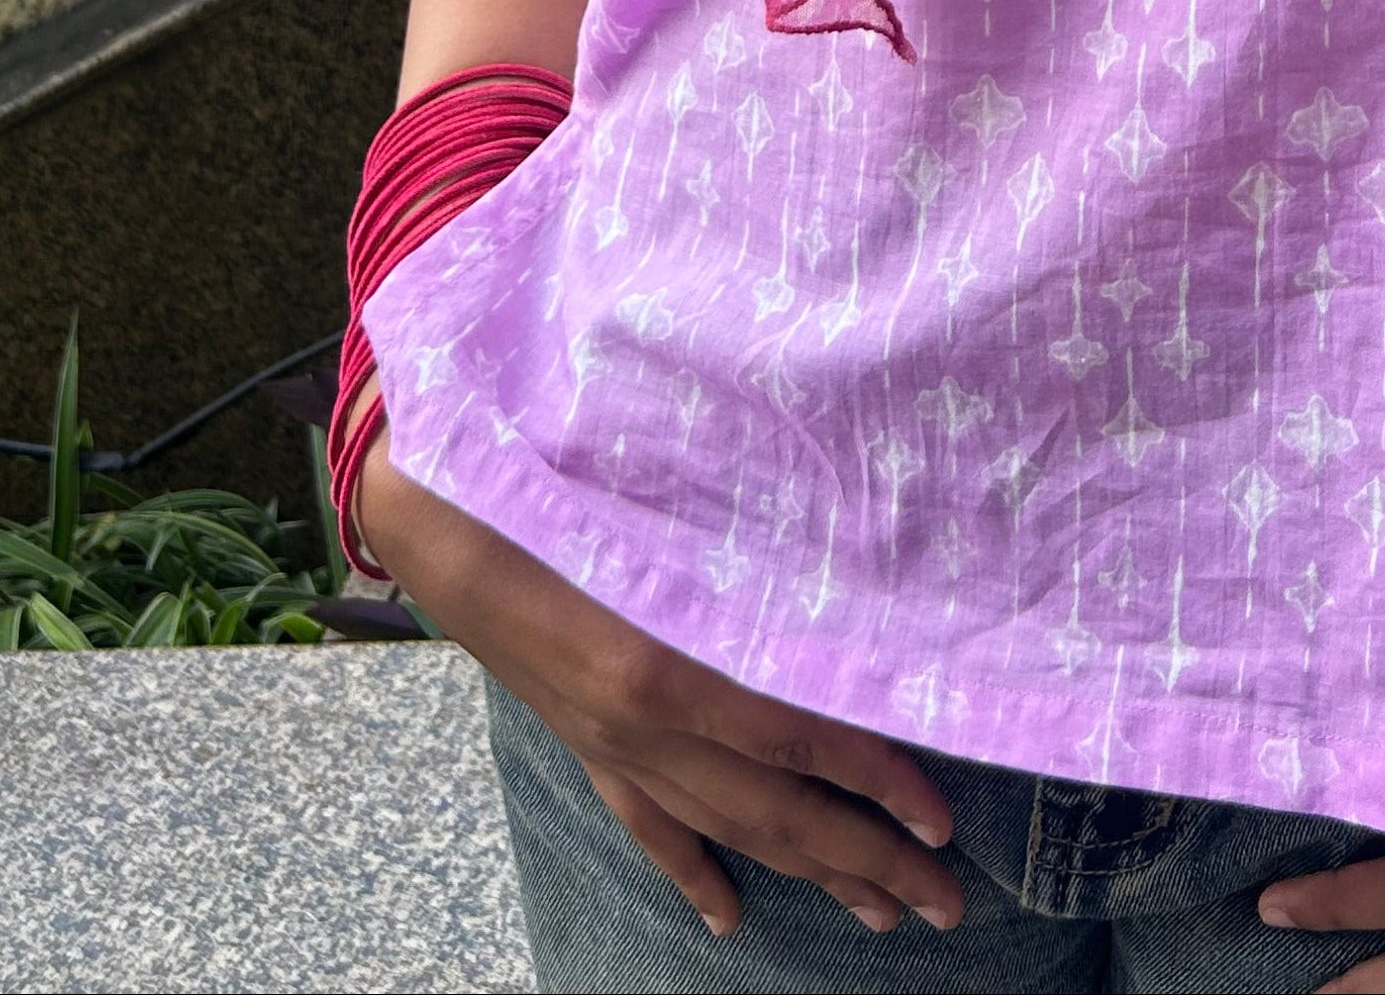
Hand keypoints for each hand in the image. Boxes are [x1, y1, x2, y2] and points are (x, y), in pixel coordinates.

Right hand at [358, 442, 963, 941]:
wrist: (437, 500)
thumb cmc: (557, 468)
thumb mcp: (664, 495)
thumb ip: (754, 541)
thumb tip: (860, 566)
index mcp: (666, 661)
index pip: (798, 739)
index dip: (875, 780)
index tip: (945, 817)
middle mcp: (643, 722)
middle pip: (775, 809)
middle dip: (868, 859)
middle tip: (947, 903)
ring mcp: (610, 742)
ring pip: (724, 827)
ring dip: (809, 872)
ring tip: (880, 911)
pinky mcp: (583, 741)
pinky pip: (647, 821)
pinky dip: (692, 870)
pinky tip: (728, 916)